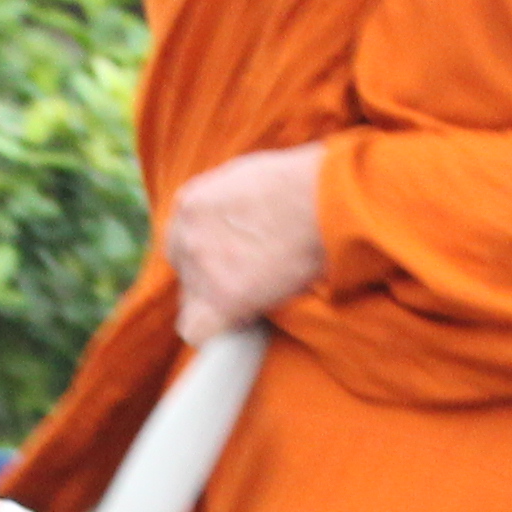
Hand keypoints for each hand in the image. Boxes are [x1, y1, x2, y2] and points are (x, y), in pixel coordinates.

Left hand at [165, 144, 328, 339]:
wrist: (328, 200)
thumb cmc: (306, 183)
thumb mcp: (252, 177)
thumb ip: (230, 202)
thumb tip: (238, 220)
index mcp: (192, 204)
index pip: (184, 245)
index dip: (212, 260)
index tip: (238, 266)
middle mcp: (187, 234)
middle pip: (188, 277)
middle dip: (214, 285)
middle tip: (254, 284)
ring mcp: (202, 267)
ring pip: (194, 306)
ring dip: (225, 308)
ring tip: (264, 298)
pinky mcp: (223, 298)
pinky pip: (201, 333)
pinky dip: (219, 334)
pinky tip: (247, 324)